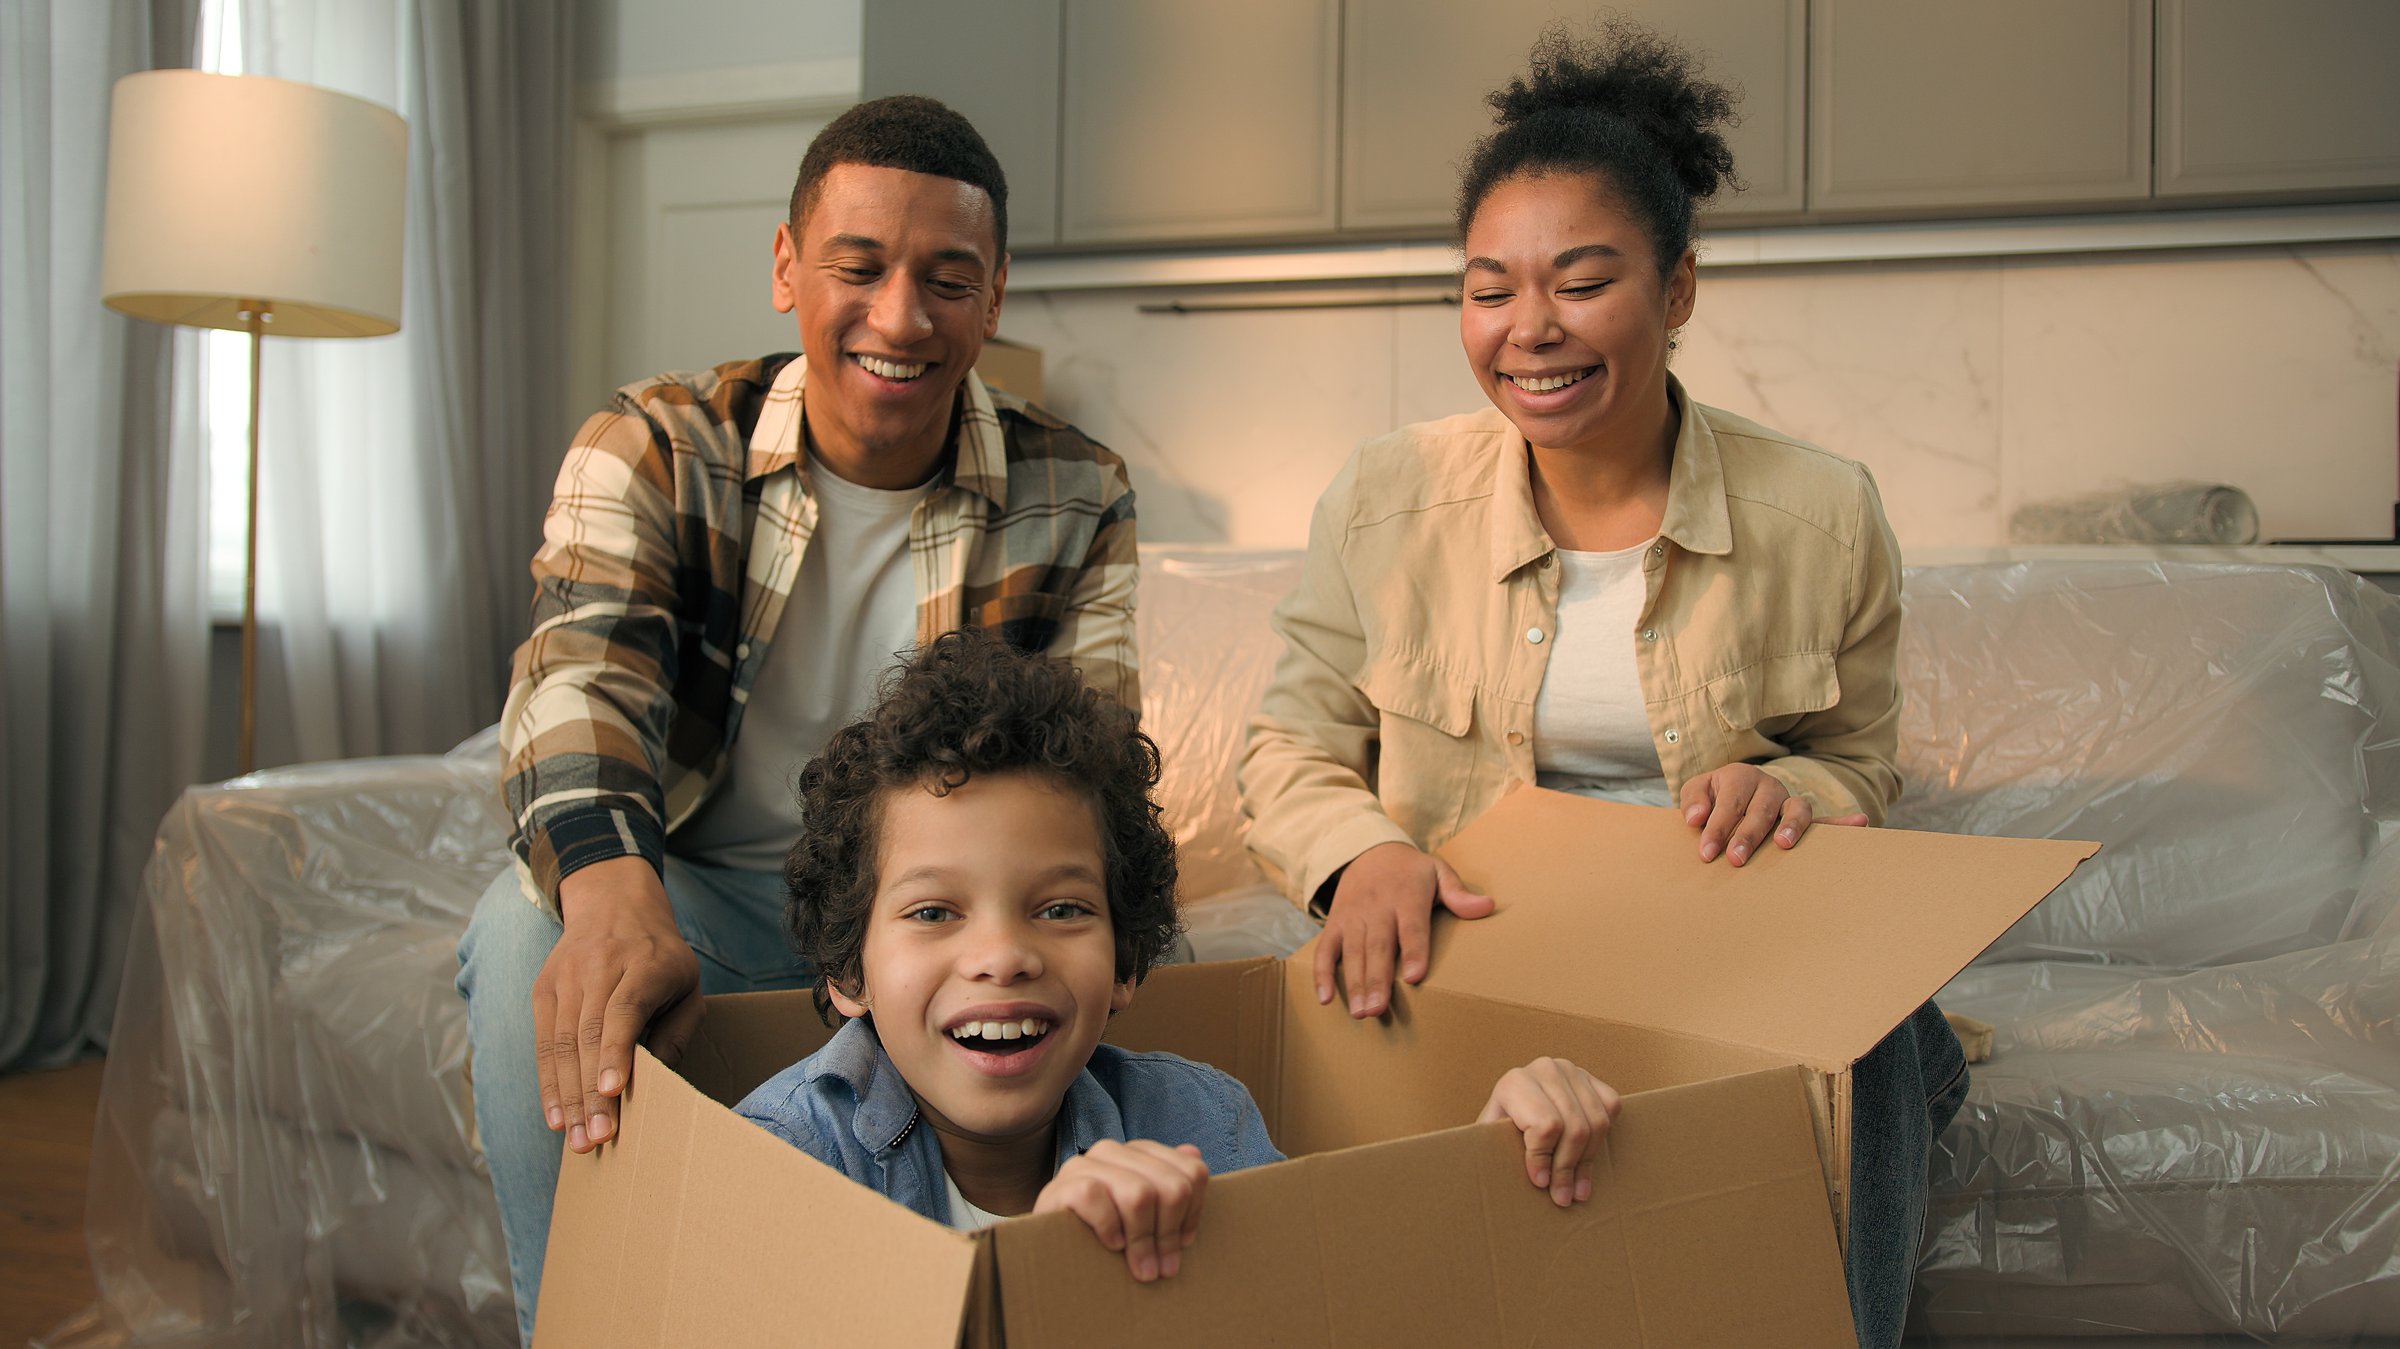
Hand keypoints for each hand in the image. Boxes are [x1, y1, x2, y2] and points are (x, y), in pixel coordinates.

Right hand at [533, 855, 703, 1153]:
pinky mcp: (544, 991)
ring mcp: (566, 979)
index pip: (622, 1011)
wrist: (613, 903)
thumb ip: (678, 1029)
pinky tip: (555, 1116)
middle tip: (595, 1139)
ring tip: (576, 1140)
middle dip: (589, 1092)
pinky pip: (543, 1043)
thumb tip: (658, 1079)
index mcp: (643, 965)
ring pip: (560, 1044)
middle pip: (587, 1036)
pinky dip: (548, 1083)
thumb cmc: (661, 956)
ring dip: (567, 1097)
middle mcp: (598, 970)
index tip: (612, 1090)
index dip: (614, 1051)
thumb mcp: (688, 984)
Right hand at [1034, 1140, 1209, 1281]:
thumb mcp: (1144, 1217)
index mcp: (1139, 1153)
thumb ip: (1170, 1186)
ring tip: (1141, 1269)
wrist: (1049, 1254)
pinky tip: (1110, 1245)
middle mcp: (1113, 1151)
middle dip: (1169, 1234)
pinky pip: (1096, 1198)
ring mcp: (1084, 1165)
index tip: (1182, 1245)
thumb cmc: (1104, 1237)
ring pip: (1139, 1194)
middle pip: (1172, 1187)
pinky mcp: (1059, 1186)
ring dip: (1143, 1240)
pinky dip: (1108, 1227)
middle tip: (1162, 1269)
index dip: (1193, 1214)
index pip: (1192, 1172)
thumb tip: (1194, 1152)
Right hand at [1317, 841, 1495, 1019]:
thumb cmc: (1410, 871)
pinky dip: (1322, 974)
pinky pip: (1325, 949)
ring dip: (1354, 984)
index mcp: (1406, 896)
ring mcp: (1353, 917)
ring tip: (1360, 1013)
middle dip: (1376, 979)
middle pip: (1378, 946)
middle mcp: (1377, 908)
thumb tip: (1487, 906)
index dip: (1413, 951)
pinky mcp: (1335, 923)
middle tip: (1378, 1010)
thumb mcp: (1437, 872)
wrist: (1368, 850)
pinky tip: (1324, 999)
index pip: (1412, 926)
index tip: (1415, 976)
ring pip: (1352, 952)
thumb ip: (1459, 892)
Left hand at [1479, 1057, 1621, 1207]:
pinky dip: (1604, 1135)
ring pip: (1597, 1123)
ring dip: (1588, 1162)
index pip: (1545, 1125)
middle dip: (1568, 1168)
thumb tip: (1535, 1183)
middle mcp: (1545, 1070)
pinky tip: (1589, 1155)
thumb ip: (1502, 1155)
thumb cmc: (1497, 1130)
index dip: (1544, 1158)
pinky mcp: (1591, 1077)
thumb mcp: (1490, 1140)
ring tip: (1577, 1188)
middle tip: (1563, 1196)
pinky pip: (1611, 1107)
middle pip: (1575, 1128)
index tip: (1540, 1183)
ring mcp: (1571, 1071)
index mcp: (1516, 1082)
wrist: (1509, 1105)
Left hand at [1679, 766, 1867, 865]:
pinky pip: (1824, 820)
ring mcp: (1788, 801)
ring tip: (1783, 844)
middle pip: (1761, 809)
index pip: (1729, 803)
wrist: (1728, 792)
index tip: (1706, 852)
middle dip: (1748, 835)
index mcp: (1740, 776)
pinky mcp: (1802, 817)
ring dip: (1792, 826)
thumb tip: (1696, 818)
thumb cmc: (1711, 797)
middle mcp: (1768, 786)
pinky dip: (1842, 822)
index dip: (1718, 827)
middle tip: (1736, 859)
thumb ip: (1694, 801)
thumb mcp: (1697, 791)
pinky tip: (1860, 823)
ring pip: (1797, 809)